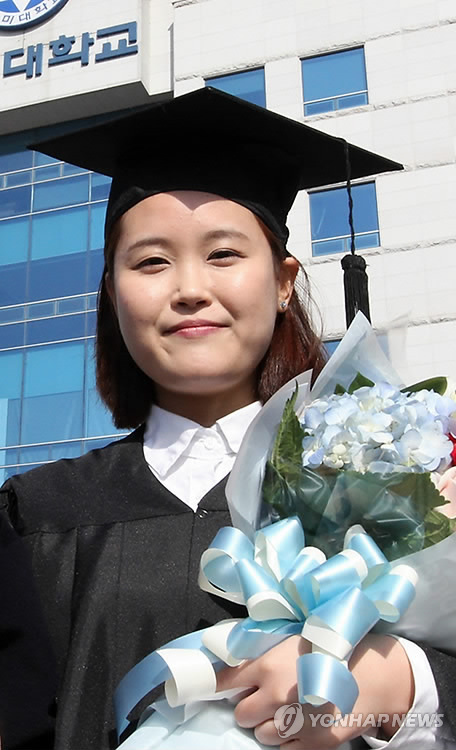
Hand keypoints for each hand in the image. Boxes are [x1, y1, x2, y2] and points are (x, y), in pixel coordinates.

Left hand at [216, 634, 413, 748]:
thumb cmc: (331, 650)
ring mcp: (293, 723)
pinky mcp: (312, 744)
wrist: (373, 673)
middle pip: (241, 714)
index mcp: (267, 666)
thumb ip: (264, 655)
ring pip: (262, 736)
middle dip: (250, 708)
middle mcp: (275, 696)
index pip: (224, 682)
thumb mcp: (292, 640)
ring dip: (270, 725)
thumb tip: (233, 666)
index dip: (219, 687)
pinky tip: (305, 722)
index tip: (214, 689)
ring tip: (289, 710)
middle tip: (266, 699)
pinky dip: (291, 740)